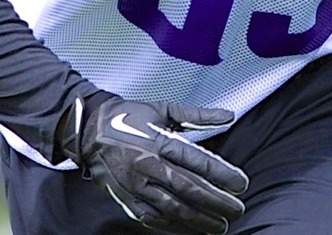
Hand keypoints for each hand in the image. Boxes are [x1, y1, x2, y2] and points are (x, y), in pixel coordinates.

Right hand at [58, 95, 248, 233]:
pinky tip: (192, 228)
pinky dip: (175, 226)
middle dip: (217, 202)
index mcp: (159, 140)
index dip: (223, 175)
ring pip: (173, 208)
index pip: (198, 161)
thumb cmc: (130, 117)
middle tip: (237, 210)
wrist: (89, 130)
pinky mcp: (127, 199)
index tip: (242, 184)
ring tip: (220, 225)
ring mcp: (136, 185)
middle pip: (189, 189)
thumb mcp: (164, 110)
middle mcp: (148, 164)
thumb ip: (198, 115)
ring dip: (200, 219)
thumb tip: (229, 116)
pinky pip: (154, 218)